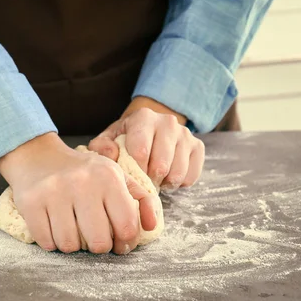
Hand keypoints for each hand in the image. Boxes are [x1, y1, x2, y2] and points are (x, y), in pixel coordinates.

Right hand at [0, 133, 159, 253]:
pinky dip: (50, 242)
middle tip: (92, 237)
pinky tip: (52, 227)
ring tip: (71, 229)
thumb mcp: (115, 176)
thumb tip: (152, 226)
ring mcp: (54, 193)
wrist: (38, 156)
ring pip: (69, 245)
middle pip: (98, 243)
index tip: (118, 242)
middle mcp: (82, 183)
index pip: (126, 227)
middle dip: (97, 246)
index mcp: (108, 177)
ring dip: (72, 244)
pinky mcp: (30, 202)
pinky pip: (46, 242)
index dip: (125, 242)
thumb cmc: (83, 173)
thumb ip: (141, 199)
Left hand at [88, 97, 204, 189]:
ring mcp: (185, 134)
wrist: (149, 128)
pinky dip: (177, 184)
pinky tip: (166, 176)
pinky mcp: (198, 146)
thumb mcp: (108, 139)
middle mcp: (167, 122)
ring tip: (152, 178)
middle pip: (161, 165)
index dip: (134, 170)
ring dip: (163, 183)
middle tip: (141, 179)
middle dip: (148, 179)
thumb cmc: (125, 138)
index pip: (141, 152)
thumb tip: (111, 154)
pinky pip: (190, 177)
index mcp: (143, 117)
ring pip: (177, 173)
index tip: (130, 175)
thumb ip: (101, 147)